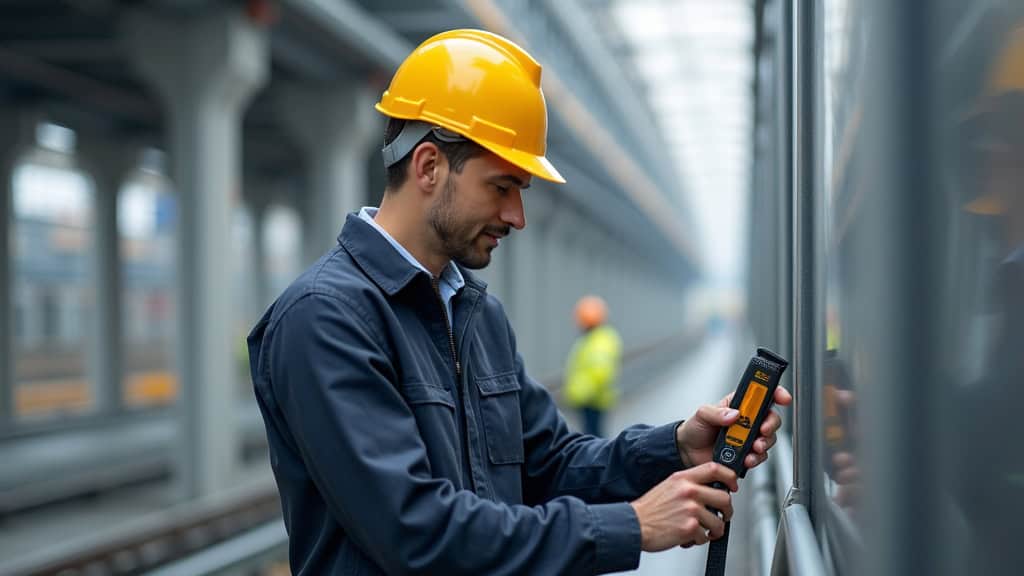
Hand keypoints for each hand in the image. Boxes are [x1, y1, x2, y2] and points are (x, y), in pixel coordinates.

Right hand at [630, 462, 737, 550]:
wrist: (634, 524)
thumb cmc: (650, 509)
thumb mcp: (669, 486)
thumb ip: (689, 484)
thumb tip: (711, 490)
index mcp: (683, 478)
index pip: (714, 468)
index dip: (729, 476)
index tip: (732, 485)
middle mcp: (688, 491)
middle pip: (724, 498)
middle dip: (727, 511)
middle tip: (723, 516)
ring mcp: (690, 509)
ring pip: (718, 521)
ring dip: (713, 530)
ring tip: (704, 531)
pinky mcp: (689, 527)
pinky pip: (705, 536)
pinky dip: (699, 540)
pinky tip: (690, 536)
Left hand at [675, 387, 791, 468]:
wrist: (687, 452)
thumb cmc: (695, 428)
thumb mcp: (702, 414)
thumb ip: (716, 412)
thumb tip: (733, 414)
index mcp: (739, 405)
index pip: (762, 395)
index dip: (776, 393)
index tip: (782, 397)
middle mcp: (747, 421)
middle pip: (770, 418)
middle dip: (771, 424)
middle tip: (763, 430)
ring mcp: (748, 439)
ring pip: (768, 439)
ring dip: (764, 444)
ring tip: (754, 448)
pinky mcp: (746, 455)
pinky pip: (759, 456)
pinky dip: (756, 458)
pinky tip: (747, 459)